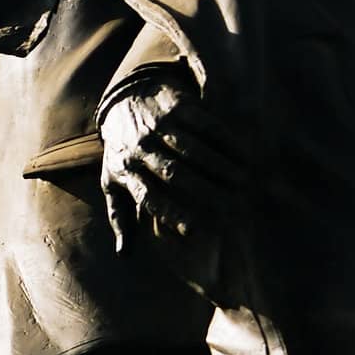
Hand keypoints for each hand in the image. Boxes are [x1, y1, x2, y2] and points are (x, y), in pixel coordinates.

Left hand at [100, 80, 243, 252]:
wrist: (123, 100)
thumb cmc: (122, 152)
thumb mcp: (112, 182)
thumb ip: (119, 217)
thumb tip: (124, 255)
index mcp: (126, 171)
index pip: (149, 197)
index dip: (170, 213)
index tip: (194, 230)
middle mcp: (141, 149)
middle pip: (174, 173)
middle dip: (203, 190)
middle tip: (232, 206)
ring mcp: (158, 126)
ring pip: (191, 148)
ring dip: (219, 164)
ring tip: (243, 181)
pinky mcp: (176, 106)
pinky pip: (203, 123)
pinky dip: (224, 138)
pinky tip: (242, 152)